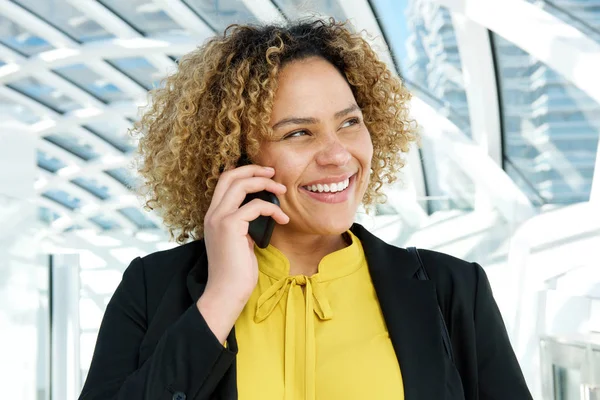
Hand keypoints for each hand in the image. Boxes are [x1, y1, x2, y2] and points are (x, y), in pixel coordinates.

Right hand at [197, 165, 288, 342]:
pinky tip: (283, 218)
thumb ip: (245, 224)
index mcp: (213, 216)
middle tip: (274, 172)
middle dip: (254, 169)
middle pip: (230, 175)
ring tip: (282, 190)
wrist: (226, 293)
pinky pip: (255, 206)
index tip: (264, 174)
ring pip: (241, 184)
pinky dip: (272, 208)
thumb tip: (262, 212)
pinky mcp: (230, 226)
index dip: (244, 172)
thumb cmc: (236, 272)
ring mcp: (219, 218)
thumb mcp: (241, 241)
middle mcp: (212, 213)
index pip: (224, 181)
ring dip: (265, 183)